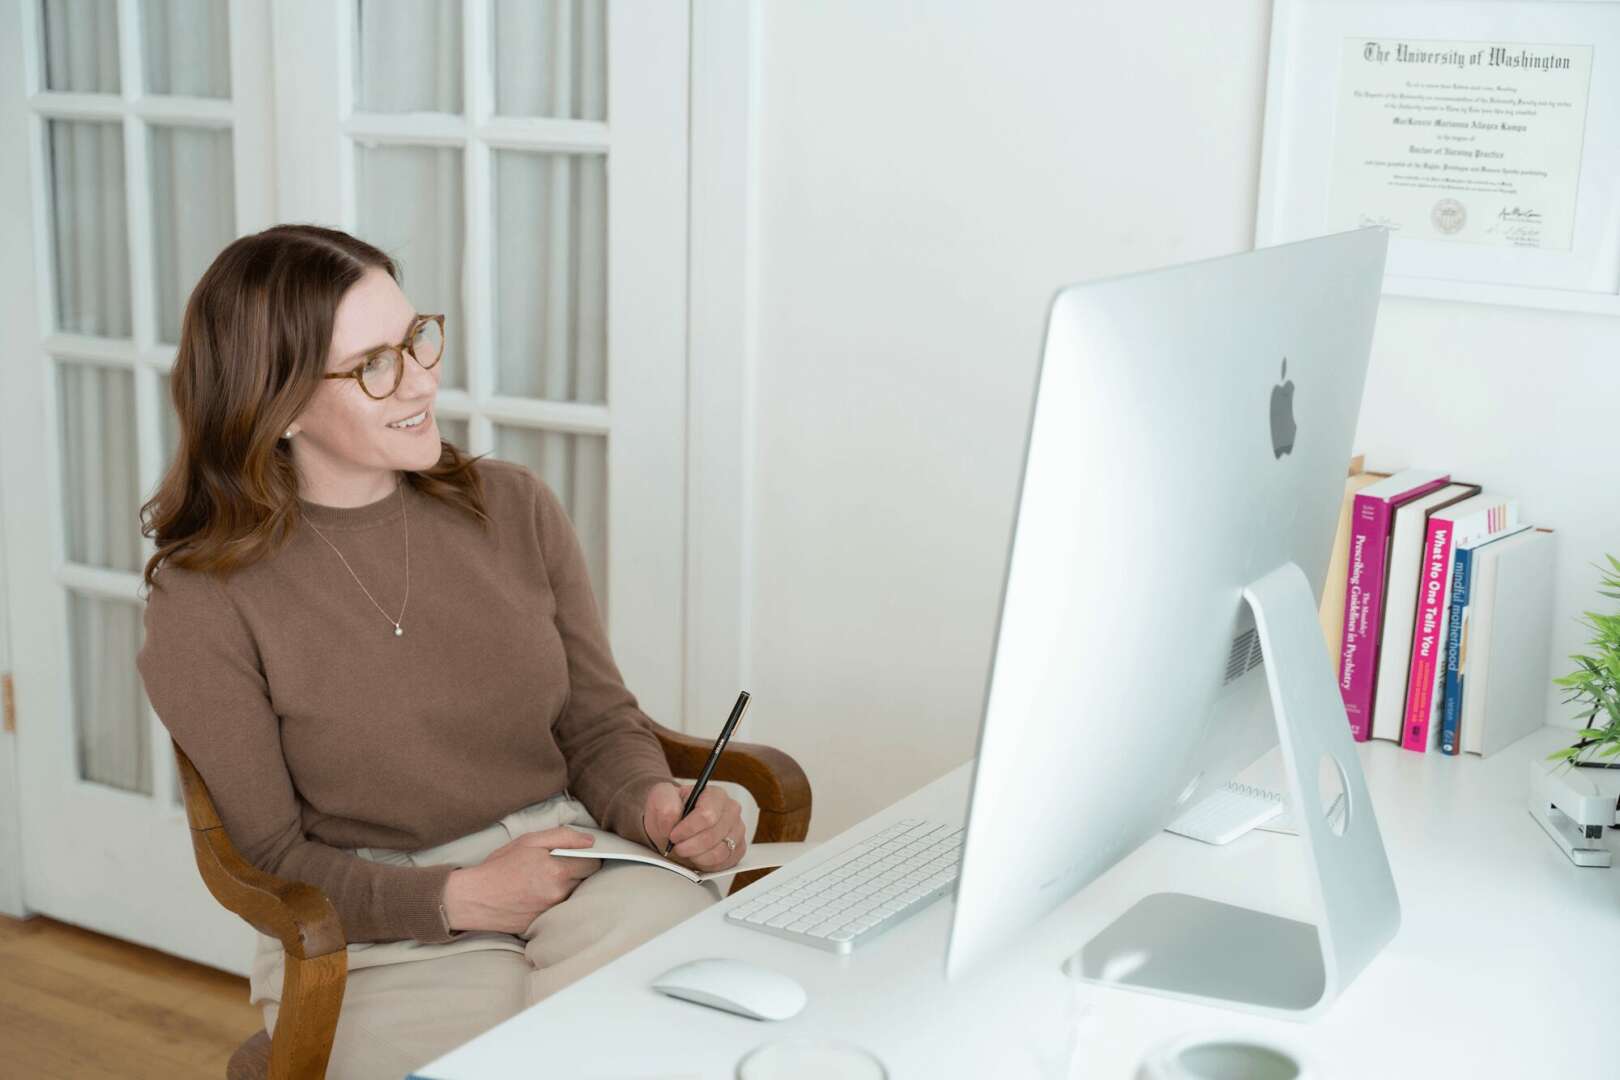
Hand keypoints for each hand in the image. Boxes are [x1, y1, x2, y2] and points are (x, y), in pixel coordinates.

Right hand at [441, 826, 599, 934]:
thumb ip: (563, 837)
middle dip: (577, 872)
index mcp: (558, 870)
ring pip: (573, 896)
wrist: (473, 898)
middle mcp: (558, 893)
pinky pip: (558, 910)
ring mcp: (551, 911)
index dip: (588, 857)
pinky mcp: (543, 923)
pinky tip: (537, 896)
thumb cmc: (499, 866)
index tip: (579, 855)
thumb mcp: (529, 841)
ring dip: (566, 888)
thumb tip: (590, 841)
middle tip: (558, 867)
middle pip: (586, 881)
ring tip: (545, 881)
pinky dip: (553, 902)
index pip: (594, 864)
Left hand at [642, 781, 746, 871]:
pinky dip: (706, 865)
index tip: (673, 835)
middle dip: (689, 846)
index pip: (707, 815)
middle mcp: (731, 811)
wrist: (674, 825)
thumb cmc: (671, 810)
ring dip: (696, 857)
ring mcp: (737, 831)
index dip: (687, 829)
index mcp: (715, 794)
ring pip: (719, 852)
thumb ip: (665, 804)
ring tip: (686, 851)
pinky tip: (697, 857)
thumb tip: (673, 817)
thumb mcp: (660, 799)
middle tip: (677, 846)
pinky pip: (724, 863)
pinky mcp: (738, 849)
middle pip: (712, 836)